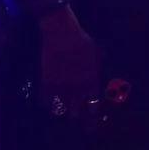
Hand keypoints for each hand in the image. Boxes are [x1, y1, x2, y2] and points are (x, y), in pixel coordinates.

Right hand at [36, 7, 105, 122]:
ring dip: (61, 110)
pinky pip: (45, 100)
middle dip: (76, 113)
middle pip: (76, 110)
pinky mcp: (46, 83)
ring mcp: (60, 87)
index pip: (93, 104)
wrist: (61, 35)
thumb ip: (99, 65)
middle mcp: (76, 88)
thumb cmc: (82, 41)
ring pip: (60, 108)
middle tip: (75, 114)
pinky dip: (46, 104)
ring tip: (61, 112)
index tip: (91, 114)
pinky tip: (46, 105)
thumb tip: (102, 70)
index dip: (92, 111)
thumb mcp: (97, 53)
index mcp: (90, 82)